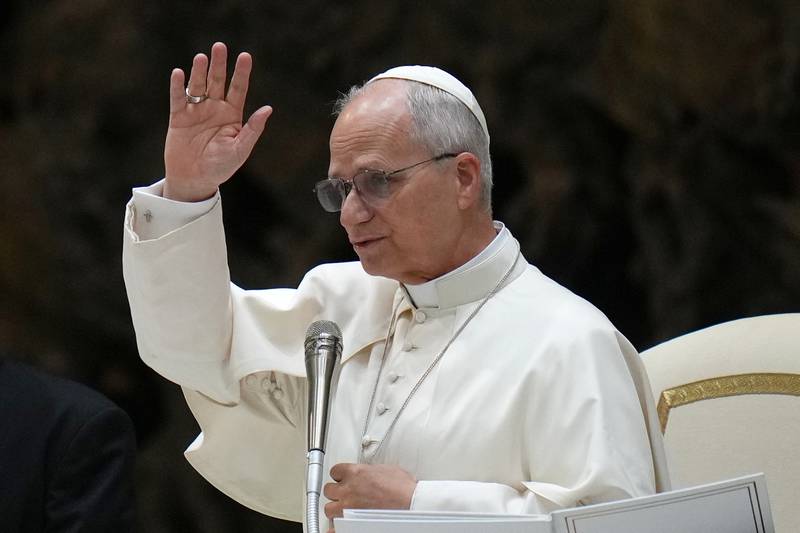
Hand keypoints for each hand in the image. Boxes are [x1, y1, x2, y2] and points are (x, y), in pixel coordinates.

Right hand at [163, 42, 272, 201]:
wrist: (195, 179)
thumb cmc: (221, 167)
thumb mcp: (240, 149)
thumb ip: (252, 129)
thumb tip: (268, 109)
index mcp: (232, 115)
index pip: (238, 89)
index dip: (242, 73)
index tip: (246, 56)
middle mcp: (215, 108)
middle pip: (218, 81)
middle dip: (219, 65)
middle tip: (220, 46)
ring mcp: (196, 111)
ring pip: (198, 86)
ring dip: (199, 72)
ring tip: (202, 58)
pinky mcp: (178, 117)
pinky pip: (178, 98)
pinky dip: (178, 86)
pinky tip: (179, 73)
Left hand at [323, 463, 416, 532]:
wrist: (409, 502)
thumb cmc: (402, 487)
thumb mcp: (385, 469)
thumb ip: (370, 471)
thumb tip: (370, 474)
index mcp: (355, 472)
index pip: (335, 471)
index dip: (340, 476)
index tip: (343, 479)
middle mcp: (348, 489)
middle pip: (329, 490)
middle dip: (336, 492)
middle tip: (344, 494)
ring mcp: (348, 506)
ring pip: (328, 508)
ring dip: (335, 508)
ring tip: (343, 510)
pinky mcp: (351, 522)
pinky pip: (334, 527)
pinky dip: (336, 527)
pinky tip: (339, 527)